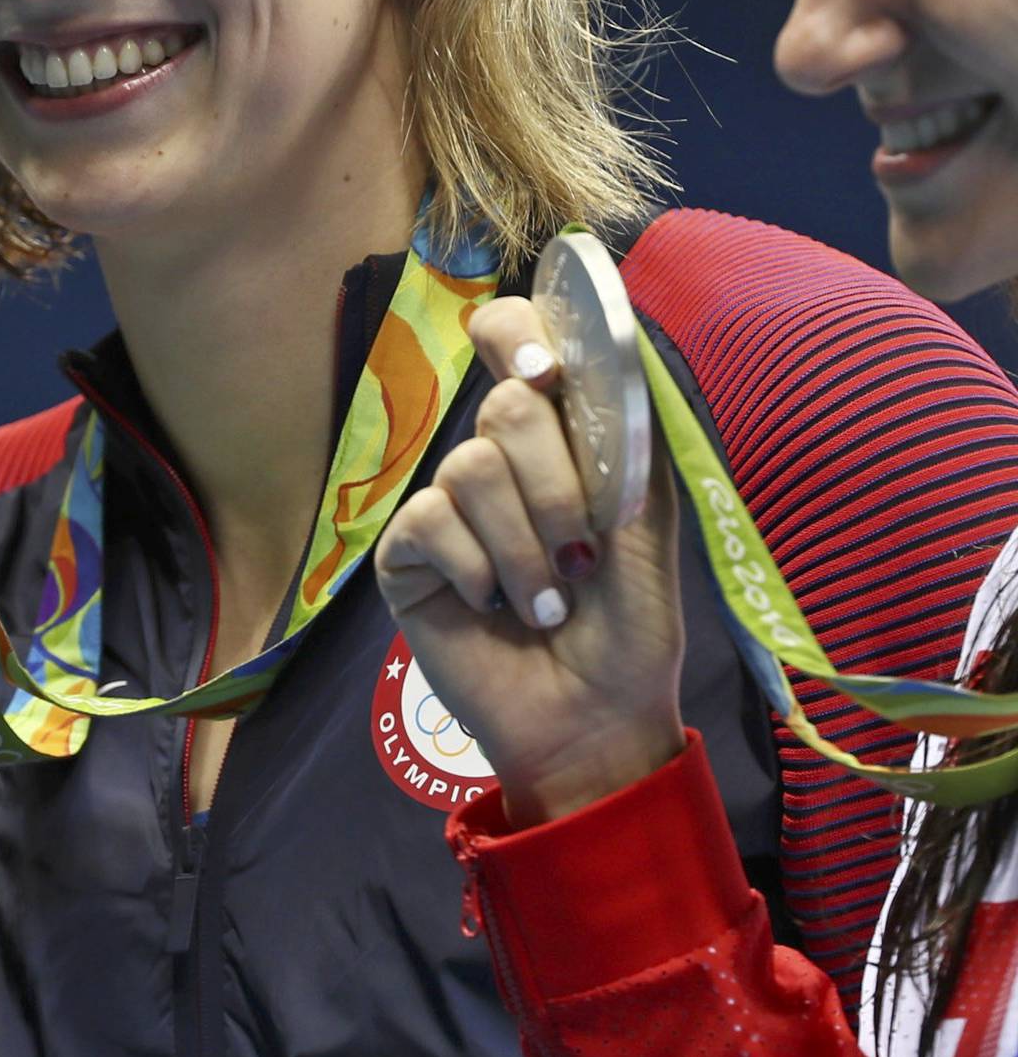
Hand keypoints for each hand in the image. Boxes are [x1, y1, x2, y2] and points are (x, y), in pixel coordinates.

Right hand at [373, 296, 685, 826]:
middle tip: (581, 555)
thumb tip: (617, 352)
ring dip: (525, 549)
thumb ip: (629, 437)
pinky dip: (479, 571)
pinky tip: (493, 608)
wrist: (597, 721)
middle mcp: (498, 458)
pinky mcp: (407, 554)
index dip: (519, 335)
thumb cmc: (634, 626)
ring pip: (471, 468)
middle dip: (556, 487)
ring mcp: (447, 505)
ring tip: (548, 604)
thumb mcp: (649, 522)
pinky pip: (431, 522)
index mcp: (558, 435)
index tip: (548, 376)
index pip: (514, 336)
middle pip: (503, 407)